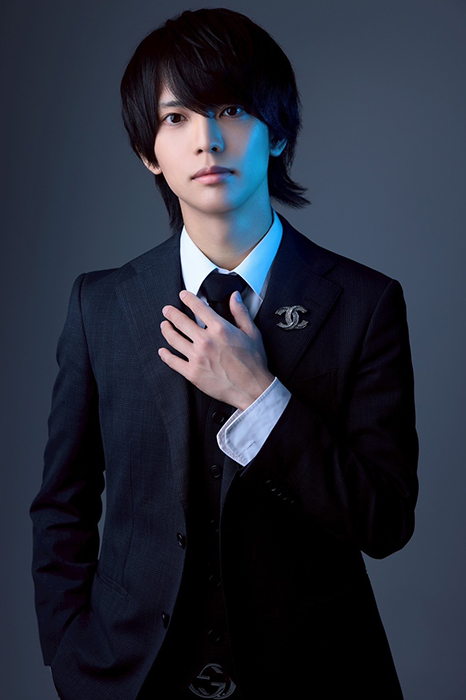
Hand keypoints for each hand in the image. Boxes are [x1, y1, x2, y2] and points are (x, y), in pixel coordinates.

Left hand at [159, 290, 273, 409]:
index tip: (183, 295)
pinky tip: (162, 351)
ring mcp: (197, 357)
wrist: (252, 388)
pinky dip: (165, 355)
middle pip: (181, 321)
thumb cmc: (253, 363)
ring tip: (164, 326)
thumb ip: (240, 312)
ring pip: (173, 339)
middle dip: (171, 313)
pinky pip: (173, 361)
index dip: (188, 298)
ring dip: (166, 330)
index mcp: (219, 329)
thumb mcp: (252, 332)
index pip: (198, 307)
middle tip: (167, 310)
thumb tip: (234, 297)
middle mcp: (205, 341)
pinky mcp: (192, 373)